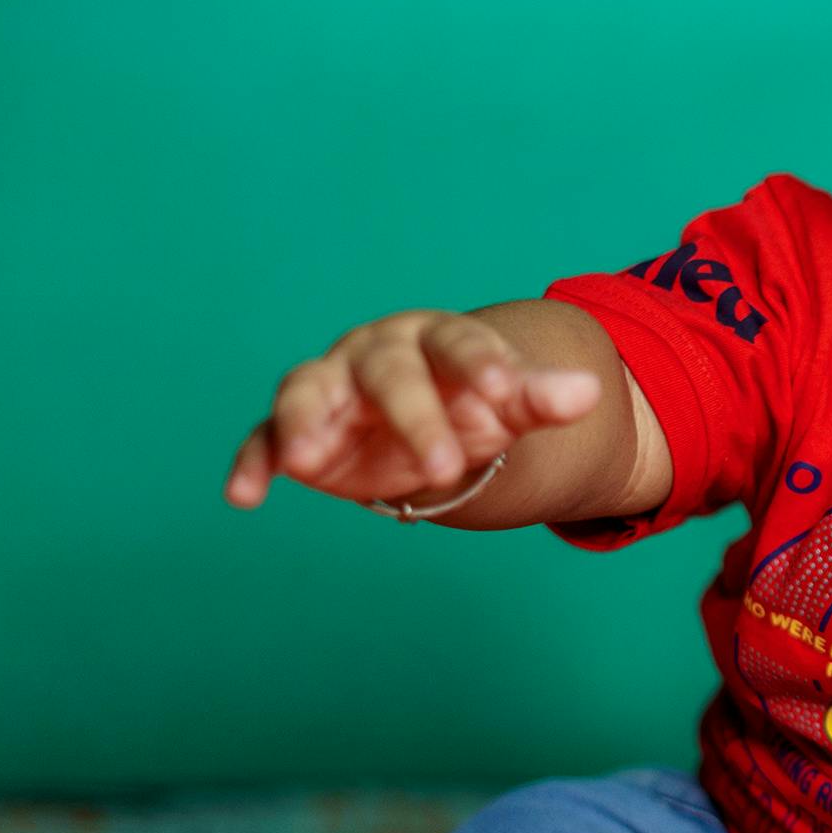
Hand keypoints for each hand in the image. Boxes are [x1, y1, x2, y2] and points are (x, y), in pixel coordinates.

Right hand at [224, 309, 601, 509]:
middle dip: (414, 418)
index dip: (483, 365)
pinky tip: (243, 496)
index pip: (459, 343)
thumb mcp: (508, 401)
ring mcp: (328, 387)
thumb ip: (539, 397)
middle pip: (389, 376)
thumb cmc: (470, 399)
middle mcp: (374, 353)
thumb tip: (588, 394)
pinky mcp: (296, 429)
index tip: (509, 394)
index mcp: (434, 336)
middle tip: (443, 470)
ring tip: (305, 460)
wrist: (428, 419)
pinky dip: (253, 463)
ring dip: (303, 423)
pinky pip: (265, 439)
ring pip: (307, 392)